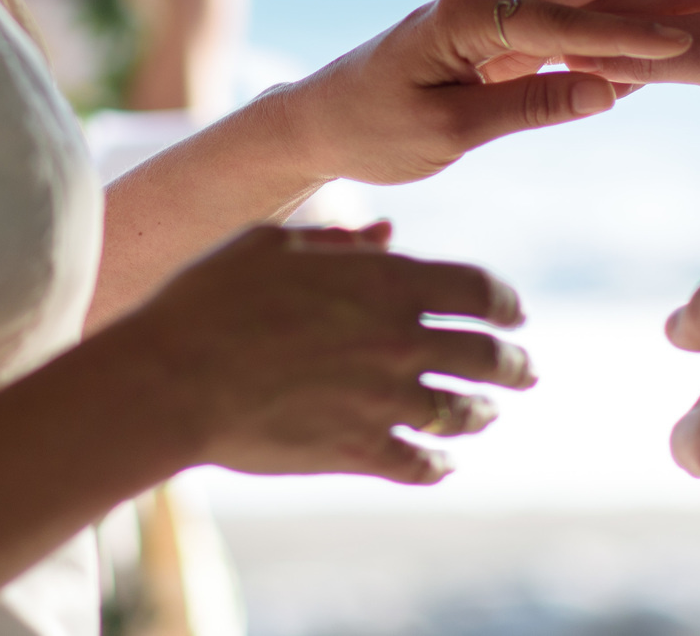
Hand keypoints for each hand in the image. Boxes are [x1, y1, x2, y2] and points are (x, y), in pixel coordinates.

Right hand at [120, 223, 536, 484]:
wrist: (175, 378)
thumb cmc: (213, 298)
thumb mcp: (274, 244)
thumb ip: (339, 241)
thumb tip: (385, 234)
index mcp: (386, 283)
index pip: (478, 291)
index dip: (504, 302)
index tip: (514, 312)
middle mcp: (399, 342)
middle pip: (485, 356)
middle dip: (513, 364)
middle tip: (524, 370)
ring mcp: (383, 401)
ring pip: (459, 412)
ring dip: (480, 412)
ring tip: (486, 414)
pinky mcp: (357, 451)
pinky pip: (418, 463)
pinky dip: (437, 464)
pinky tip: (441, 463)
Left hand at [278, 0, 699, 186]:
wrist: (325, 120)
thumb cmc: (374, 129)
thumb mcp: (446, 131)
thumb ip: (524, 107)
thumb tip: (605, 91)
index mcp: (463, 18)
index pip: (557, 26)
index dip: (621, 36)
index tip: (681, 39)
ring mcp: (490, 7)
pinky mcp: (497, 27)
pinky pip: (565, 14)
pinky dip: (613, 4)